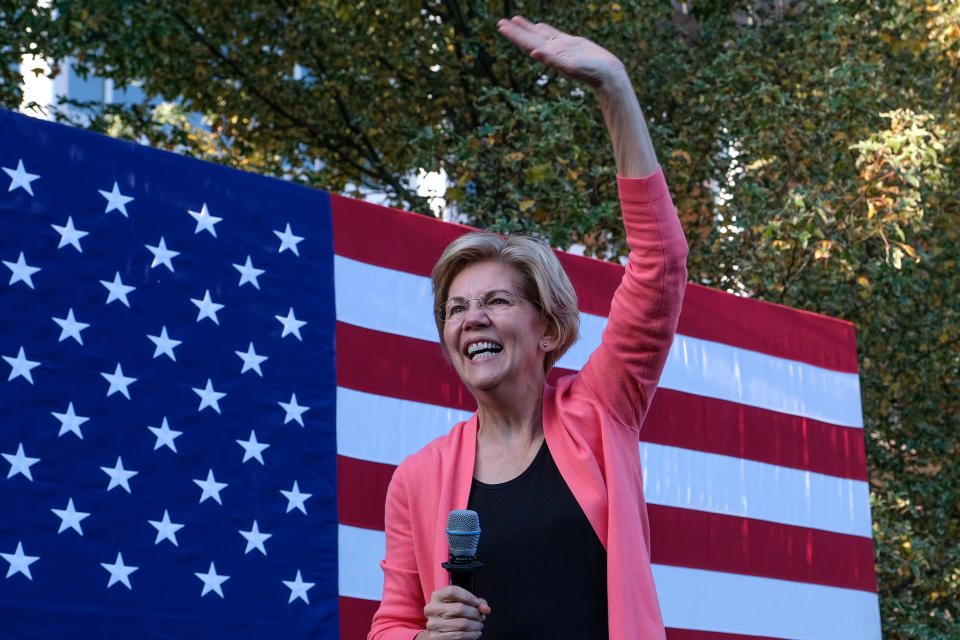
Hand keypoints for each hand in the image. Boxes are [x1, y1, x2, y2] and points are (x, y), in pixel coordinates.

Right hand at [416, 585, 490, 639]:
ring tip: (479, 625)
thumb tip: (485, 608)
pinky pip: (459, 635)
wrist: (438, 631)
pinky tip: (475, 633)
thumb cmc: (451, 614)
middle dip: (475, 613)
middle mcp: (432, 609)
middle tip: (481, 616)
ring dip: (475, 625)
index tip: (477, 603)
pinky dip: (471, 634)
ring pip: (461, 623)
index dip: (468, 596)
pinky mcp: (436, 637)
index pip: (452, 591)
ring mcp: (433, 624)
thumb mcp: (461, 603)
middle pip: (459, 608)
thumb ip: (475, 602)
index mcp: (437, 596)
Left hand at [496, 15, 626, 90]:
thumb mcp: (570, 66)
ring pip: (540, 34)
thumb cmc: (591, 73)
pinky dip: (544, 29)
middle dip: (515, 30)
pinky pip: (554, 34)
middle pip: (529, 37)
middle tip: (500, 22)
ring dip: (527, 27)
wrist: (608, 75)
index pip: (527, 42)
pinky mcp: (571, 43)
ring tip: (515, 19)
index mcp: (550, 55)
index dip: (514, 35)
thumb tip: (532, 53)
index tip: (501, 26)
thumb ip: (551, 60)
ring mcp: (561, 47)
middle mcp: (553, 51)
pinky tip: (539, 26)